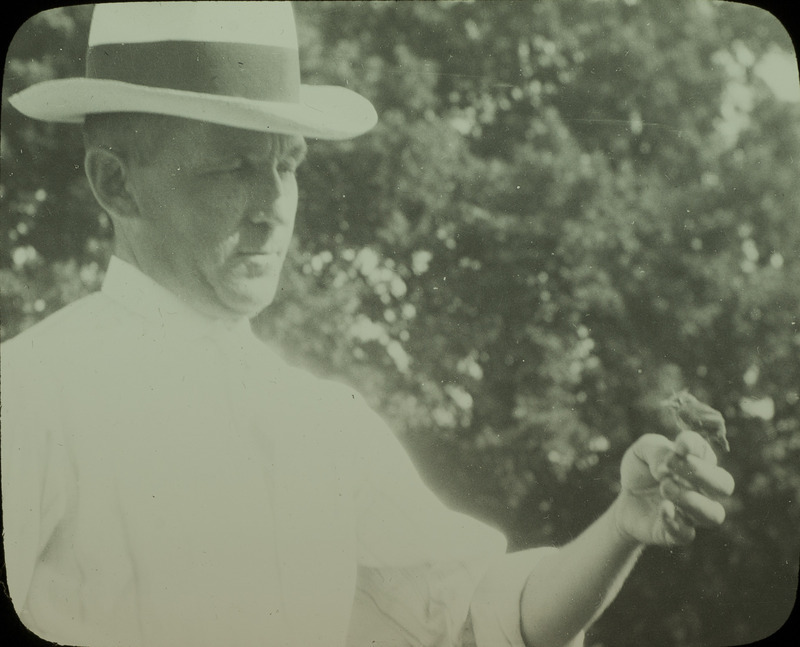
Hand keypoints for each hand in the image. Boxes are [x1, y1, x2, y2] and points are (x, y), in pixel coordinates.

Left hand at [612, 431, 734, 545]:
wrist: (625, 499)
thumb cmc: (641, 471)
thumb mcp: (642, 451)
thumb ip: (657, 449)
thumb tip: (667, 464)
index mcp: (698, 463)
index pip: (707, 453)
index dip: (695, 447)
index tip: (677, 446)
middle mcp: (703, 489)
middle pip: (725, 485)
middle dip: (702, 473)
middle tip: (670, 467)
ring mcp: (693, 513)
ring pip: (715, 515)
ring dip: (691, 499)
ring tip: (665, 488)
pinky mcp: (677, 534)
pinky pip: (687, 534)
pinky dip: (674, 521)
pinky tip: (663, 508)